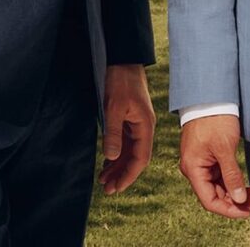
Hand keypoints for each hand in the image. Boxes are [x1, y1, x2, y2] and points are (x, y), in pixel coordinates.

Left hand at [98, 64, 155, 193]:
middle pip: (135, 157)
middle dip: (122, 174)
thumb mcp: (114, 107)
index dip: (129, 175)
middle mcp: (143, 127)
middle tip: (107, 189)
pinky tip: (107, 162)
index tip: (116, 188)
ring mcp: (137, 122)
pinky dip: (116, 153)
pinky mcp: (129, 118)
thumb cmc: (120, 81)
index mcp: (145, 125)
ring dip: (118, 165)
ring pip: (129, 151)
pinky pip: (125, 141)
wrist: (123, 60)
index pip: (140, 158)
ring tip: (104, 179)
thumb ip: (113, 133)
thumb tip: (111, 157)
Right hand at [180, 114, 249, 219]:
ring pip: (224, 187)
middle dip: (243, 198)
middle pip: (219, 195)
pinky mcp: (211, 157)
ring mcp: (203, 164)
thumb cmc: (214, 119)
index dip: (230, 210)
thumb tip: (239, 200)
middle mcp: (196, 169)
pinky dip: (239, 180)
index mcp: (193, 169)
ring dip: (243, 190)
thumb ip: (231, 175)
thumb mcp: (225, 147)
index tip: (249, 211)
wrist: (210, 95)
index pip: (210, 201)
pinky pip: (224, 176)